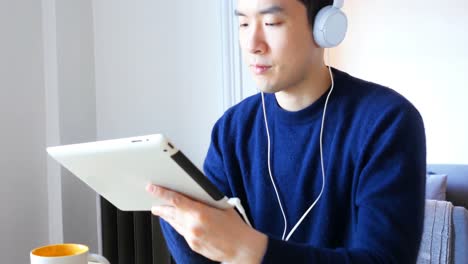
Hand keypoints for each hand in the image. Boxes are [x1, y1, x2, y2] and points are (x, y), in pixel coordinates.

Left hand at [146, 184, 267, 263]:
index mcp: (200, 213)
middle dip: (161, 207)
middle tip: (154, 202)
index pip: (176, 200)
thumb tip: (194, 194)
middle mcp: (193, 226)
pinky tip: (176, 222)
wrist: (242, 249)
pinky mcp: (193, 245)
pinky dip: (178, 225)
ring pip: (174, 223)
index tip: (152, 188)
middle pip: (171, 213)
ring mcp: (192, 237)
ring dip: (167, 216)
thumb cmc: (236, 227)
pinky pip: (181, 232)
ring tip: (161, 211)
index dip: (162, 193)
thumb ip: (206, 201)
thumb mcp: (222, 206)